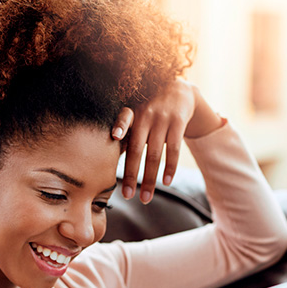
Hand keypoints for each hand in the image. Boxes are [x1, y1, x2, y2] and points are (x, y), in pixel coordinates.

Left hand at [112, 80, 222, 203]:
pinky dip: (170, 167)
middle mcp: (146, 115)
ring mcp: (163, 119)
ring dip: (150, 179)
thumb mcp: (136, 112)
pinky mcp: (179, 122)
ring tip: (146, 198)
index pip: (124, 118)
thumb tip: (108, 158)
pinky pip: (174, 149)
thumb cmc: (149, 108)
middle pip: (137, 149)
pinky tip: (166, 182)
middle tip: (127, 195)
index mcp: (132, 112)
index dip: (120, 126)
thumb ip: (126, 132)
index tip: (114, 136)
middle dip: (131, 174)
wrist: (179, 89)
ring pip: (155, 154)